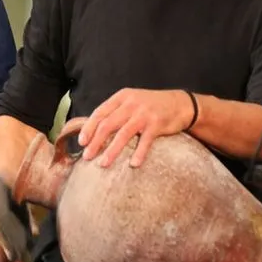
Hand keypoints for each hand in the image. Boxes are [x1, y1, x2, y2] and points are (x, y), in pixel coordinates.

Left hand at [78, 88, 194, 167]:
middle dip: (95, 142)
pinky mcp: (157, 124)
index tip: (81, 142)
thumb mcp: (131, 102)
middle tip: (87, 156)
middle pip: (108, 124)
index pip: (100, 112)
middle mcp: (131, 103)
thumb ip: (115, 112)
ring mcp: (144, 113)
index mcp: (122, 97)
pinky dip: (139, 153)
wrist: (180, 104)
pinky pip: (145, 141)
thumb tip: (93, 130)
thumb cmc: (151, 106)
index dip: (88, 128)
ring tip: (103, 163)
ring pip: (123, 134)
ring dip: (112, 150)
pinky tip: (133, 164)